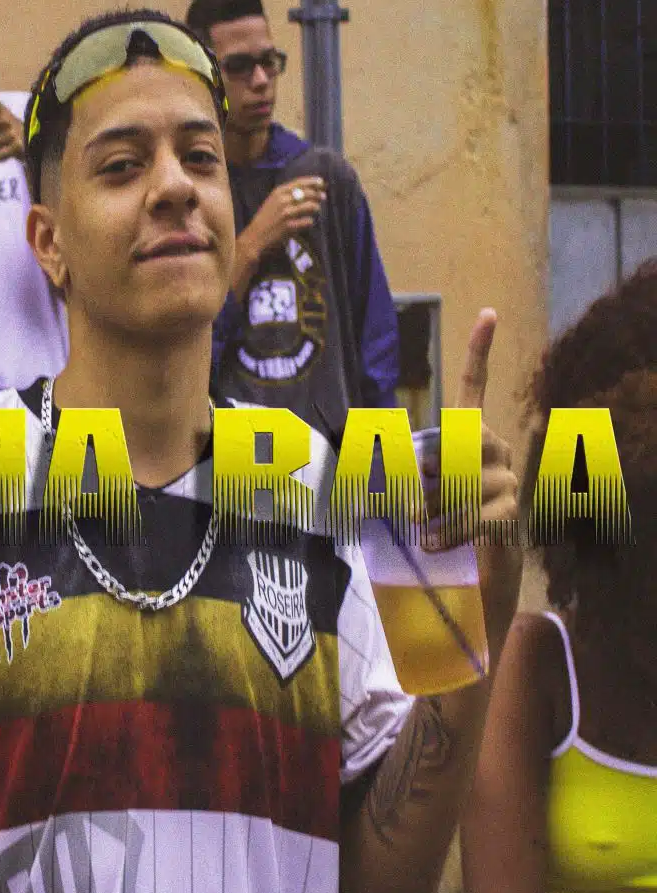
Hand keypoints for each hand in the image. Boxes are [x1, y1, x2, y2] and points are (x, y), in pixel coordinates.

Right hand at [240, 177, 326, 259]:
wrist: (255, 236)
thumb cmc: (264, 219)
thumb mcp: (272, 202)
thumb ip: (286, 195)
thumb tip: (306, 190)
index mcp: (278, 192)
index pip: (299, 182)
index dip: (312, 181)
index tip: (321, 182)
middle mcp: (283, 200)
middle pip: (307, 193)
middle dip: (318, 194)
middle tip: (323, 196)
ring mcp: (286, 213)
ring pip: (310, 206)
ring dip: (316, 207)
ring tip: (316, 209)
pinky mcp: (289, 226)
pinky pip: (308, 221)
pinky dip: (310, 221)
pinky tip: (308, 222)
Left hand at [423, 310, 521, 643]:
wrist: (472, 580)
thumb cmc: (437, 528)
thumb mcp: (413, 493)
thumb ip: (402, 470)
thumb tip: (380, 454)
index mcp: (470, 437)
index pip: (474, 387)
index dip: (478, 352)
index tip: (486, 312)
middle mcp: (495, 448)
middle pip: (450, 444)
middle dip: (421, 477)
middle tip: (409, 508)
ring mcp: (508, 478)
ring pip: (456, 481)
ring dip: (430, 510)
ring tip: (423, 531)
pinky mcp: (512, 511)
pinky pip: (471, 513)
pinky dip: (445, 530)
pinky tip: (432, 544)